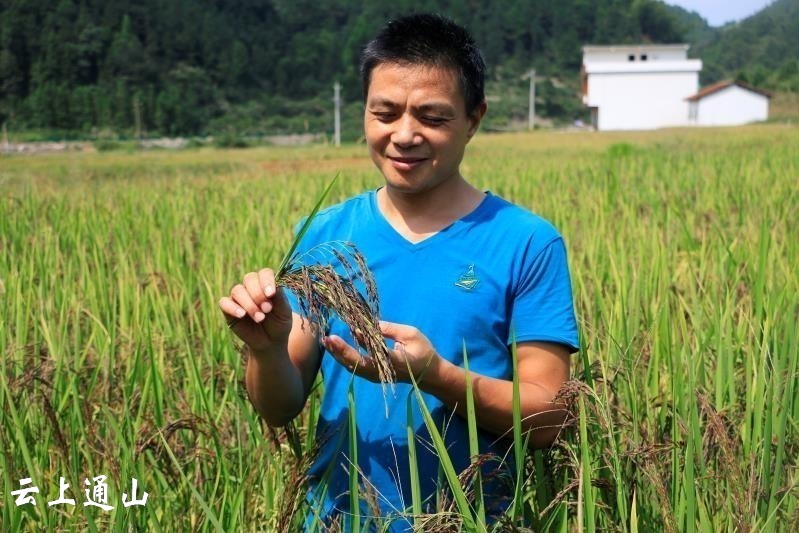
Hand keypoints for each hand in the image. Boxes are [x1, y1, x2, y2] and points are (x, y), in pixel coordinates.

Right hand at [219, 268, 292, 353]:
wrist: (271, 342)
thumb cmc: (279, 323)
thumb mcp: (284, 312)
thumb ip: (280, 298)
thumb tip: (274, 286)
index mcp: (266, 284)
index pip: (264, 273)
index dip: (267, 281)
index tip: (271, 294)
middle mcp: (251, 287)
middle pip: (249, 278)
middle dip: (258, 294)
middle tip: (267, 309)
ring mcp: (239, 298)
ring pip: (237, 290)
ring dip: (249, 304)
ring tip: (260, 318)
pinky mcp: (228, 309)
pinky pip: (224, 302)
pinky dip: (232, 307)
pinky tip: (242, 315)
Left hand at [322, 321, 440, 383]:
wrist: (428, 374)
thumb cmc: (423, 351)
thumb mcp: (411, 334)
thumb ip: (390, 329)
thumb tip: (367, 325)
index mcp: (397, 361)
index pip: (377, 356)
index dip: (358, 348)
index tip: (345, 337)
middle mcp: (384, 371)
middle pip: (359, 365)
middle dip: (342, 352)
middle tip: (328, 339)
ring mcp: (378, 376)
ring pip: (355, 368)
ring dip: (340, 355)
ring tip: (327, 342)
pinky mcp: (374, 375)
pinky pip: (357, 367)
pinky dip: (345, 357)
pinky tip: (336, 347)